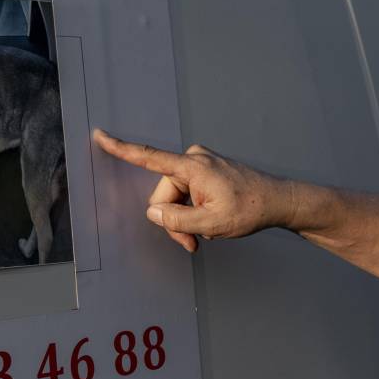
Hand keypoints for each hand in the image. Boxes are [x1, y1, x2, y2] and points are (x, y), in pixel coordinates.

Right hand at [91, 128, 284, 252]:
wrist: (278, 201)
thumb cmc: (250, 209)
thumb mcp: (211, 224)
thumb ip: (177, 220)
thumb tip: (153, 212)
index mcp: (193, 167)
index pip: (149, 157)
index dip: (122, 149)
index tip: (100, 135)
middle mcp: (194, 159)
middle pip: (163, 196)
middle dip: (174, 221)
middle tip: (193, 243)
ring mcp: (201, 164)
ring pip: (175, 199)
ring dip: (185, 220)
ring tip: (206, 235)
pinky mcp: (206, 171)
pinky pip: (187, 194)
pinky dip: (193, 212)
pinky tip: (210, 223)